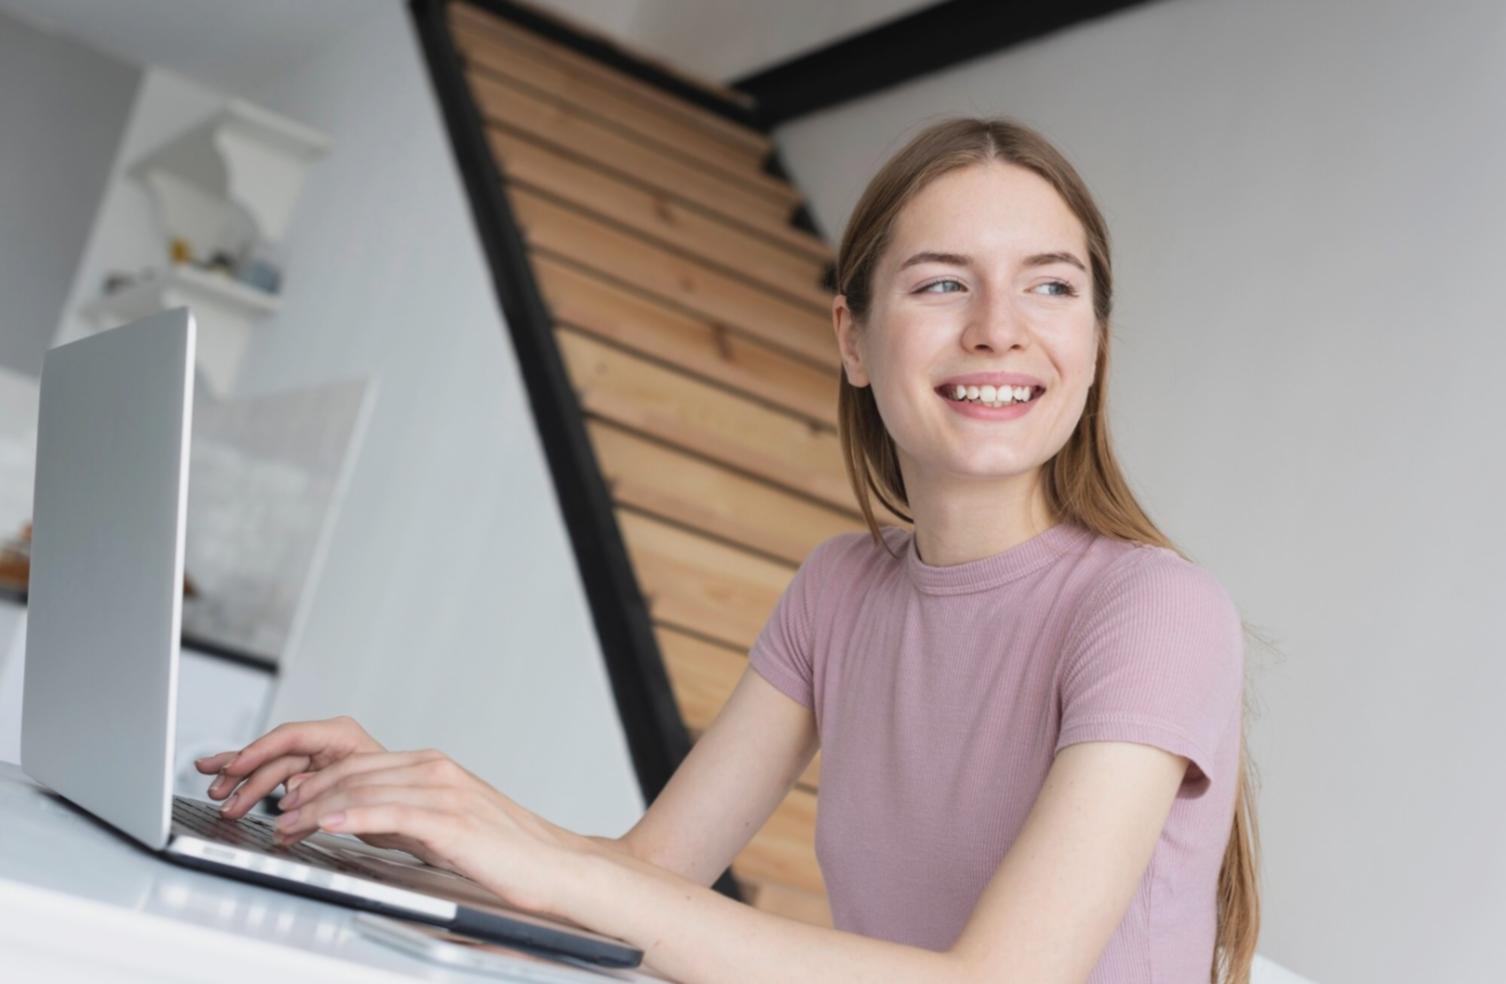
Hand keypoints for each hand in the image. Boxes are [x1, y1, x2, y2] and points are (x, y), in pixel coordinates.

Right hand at [195, 715, 382, 820]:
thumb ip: (328, 785)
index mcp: (341, 736)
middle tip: (220, 792)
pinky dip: (266, 803)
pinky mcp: (316, 785)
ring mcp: (319, 764)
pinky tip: (241, 808)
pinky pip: (283, 791)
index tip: (234, 766)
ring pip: (274, 774)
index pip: (290, 736)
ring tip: (223, 803)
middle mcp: (327, 745)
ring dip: (247, 789)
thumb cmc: (400, 792)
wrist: (416, 813)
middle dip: (244, 775)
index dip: (258, 751)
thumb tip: (292, 792)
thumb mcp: (366, 785)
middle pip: (276, 756)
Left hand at [271, 748, 587, 913]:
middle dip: (309, 793)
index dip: (319, 781)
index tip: (290, 801)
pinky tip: (329, 821)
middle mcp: (438, 771)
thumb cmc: (506, 852)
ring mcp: (446, 793)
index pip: (361, 763)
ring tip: (290, 824)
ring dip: (319, 807)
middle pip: (356, 771)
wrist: (555, 866)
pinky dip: (355, 814)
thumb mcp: (444, 825)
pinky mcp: (452, 821)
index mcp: (436, 767)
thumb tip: (357, 819)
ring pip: (367, 788)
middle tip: (279, 816)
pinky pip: (393, 812)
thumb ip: (402, 816)